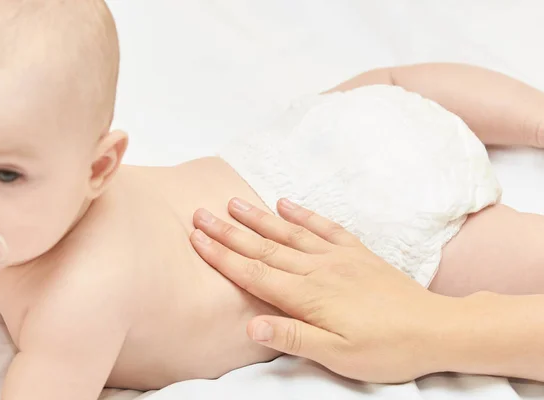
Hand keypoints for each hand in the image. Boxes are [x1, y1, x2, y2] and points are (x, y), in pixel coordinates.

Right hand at [190, 198, 454, 382]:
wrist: (435, 328)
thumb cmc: (386, 349)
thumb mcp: (338, 354)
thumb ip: (293, 336)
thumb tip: (250, 326)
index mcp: (308, 296)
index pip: (254, 272)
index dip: (222, 255)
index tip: (197, 239)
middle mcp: (317, 269)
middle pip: (264, 247)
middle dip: (229, 231)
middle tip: (201, 213)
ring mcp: (337, 257)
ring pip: (288, 233)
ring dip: (258, 217)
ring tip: (233, 202)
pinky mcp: (355, 252)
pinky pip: (324, 227)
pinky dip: (302, 215)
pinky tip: (285, 204)